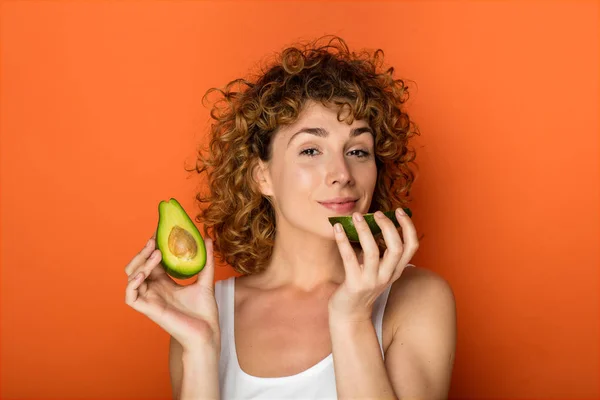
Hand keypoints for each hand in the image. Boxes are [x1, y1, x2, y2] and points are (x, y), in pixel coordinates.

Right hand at [125, 234, 219, 351]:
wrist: (207, 332)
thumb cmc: (204, 312)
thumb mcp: (206, 280)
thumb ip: (206, 260)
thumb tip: (207, 238)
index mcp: (165, 283)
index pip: (152, 261)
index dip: (152, 247)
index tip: (158, 233)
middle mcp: (154, 290)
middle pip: (138, 266)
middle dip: (143, 252)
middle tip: (154, 240)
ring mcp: (149, 299)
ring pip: (132, 277)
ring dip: (140, 263)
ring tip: (156, 253)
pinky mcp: (148, 310)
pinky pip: (130, 296)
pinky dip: (133, 283)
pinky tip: (144, 273)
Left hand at [328, 208, 418, 321]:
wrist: (349, 313)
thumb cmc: (362, 285)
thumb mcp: (377, 269)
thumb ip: (380, 251)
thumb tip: (374, 221)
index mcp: (396, 270)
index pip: (411, 247)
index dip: (408, 227)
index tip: (399, 211)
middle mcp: (387, 275)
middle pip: (397, 248)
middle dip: (388, 227)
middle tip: (376, 213)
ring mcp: (371, 281)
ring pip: (373, 252)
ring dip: (364, 231)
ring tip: (356, 216)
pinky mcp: (354, 284)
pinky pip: (349, 259)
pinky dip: (343, 241)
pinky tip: (337, 228)